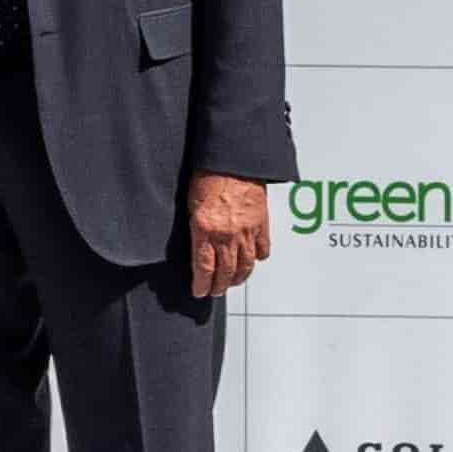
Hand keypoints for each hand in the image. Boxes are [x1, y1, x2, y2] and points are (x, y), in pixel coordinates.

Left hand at [187, 172, 270, 299]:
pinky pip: (262, 249)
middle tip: (214, 291)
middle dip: (219, 285)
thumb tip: (194, 244)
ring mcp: (246, 231)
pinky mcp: (261, 224)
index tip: (199, 291)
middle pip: (225, 271)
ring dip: (238, 277)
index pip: (203, 267)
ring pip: (245, 265)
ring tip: (232, 283)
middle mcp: (227, 234)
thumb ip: (195, 227)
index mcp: (205, 229)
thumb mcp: (190, 203)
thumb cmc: (208, 174)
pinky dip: (258, 258)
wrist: (233, 160)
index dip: (201, 284)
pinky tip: (253, 262)